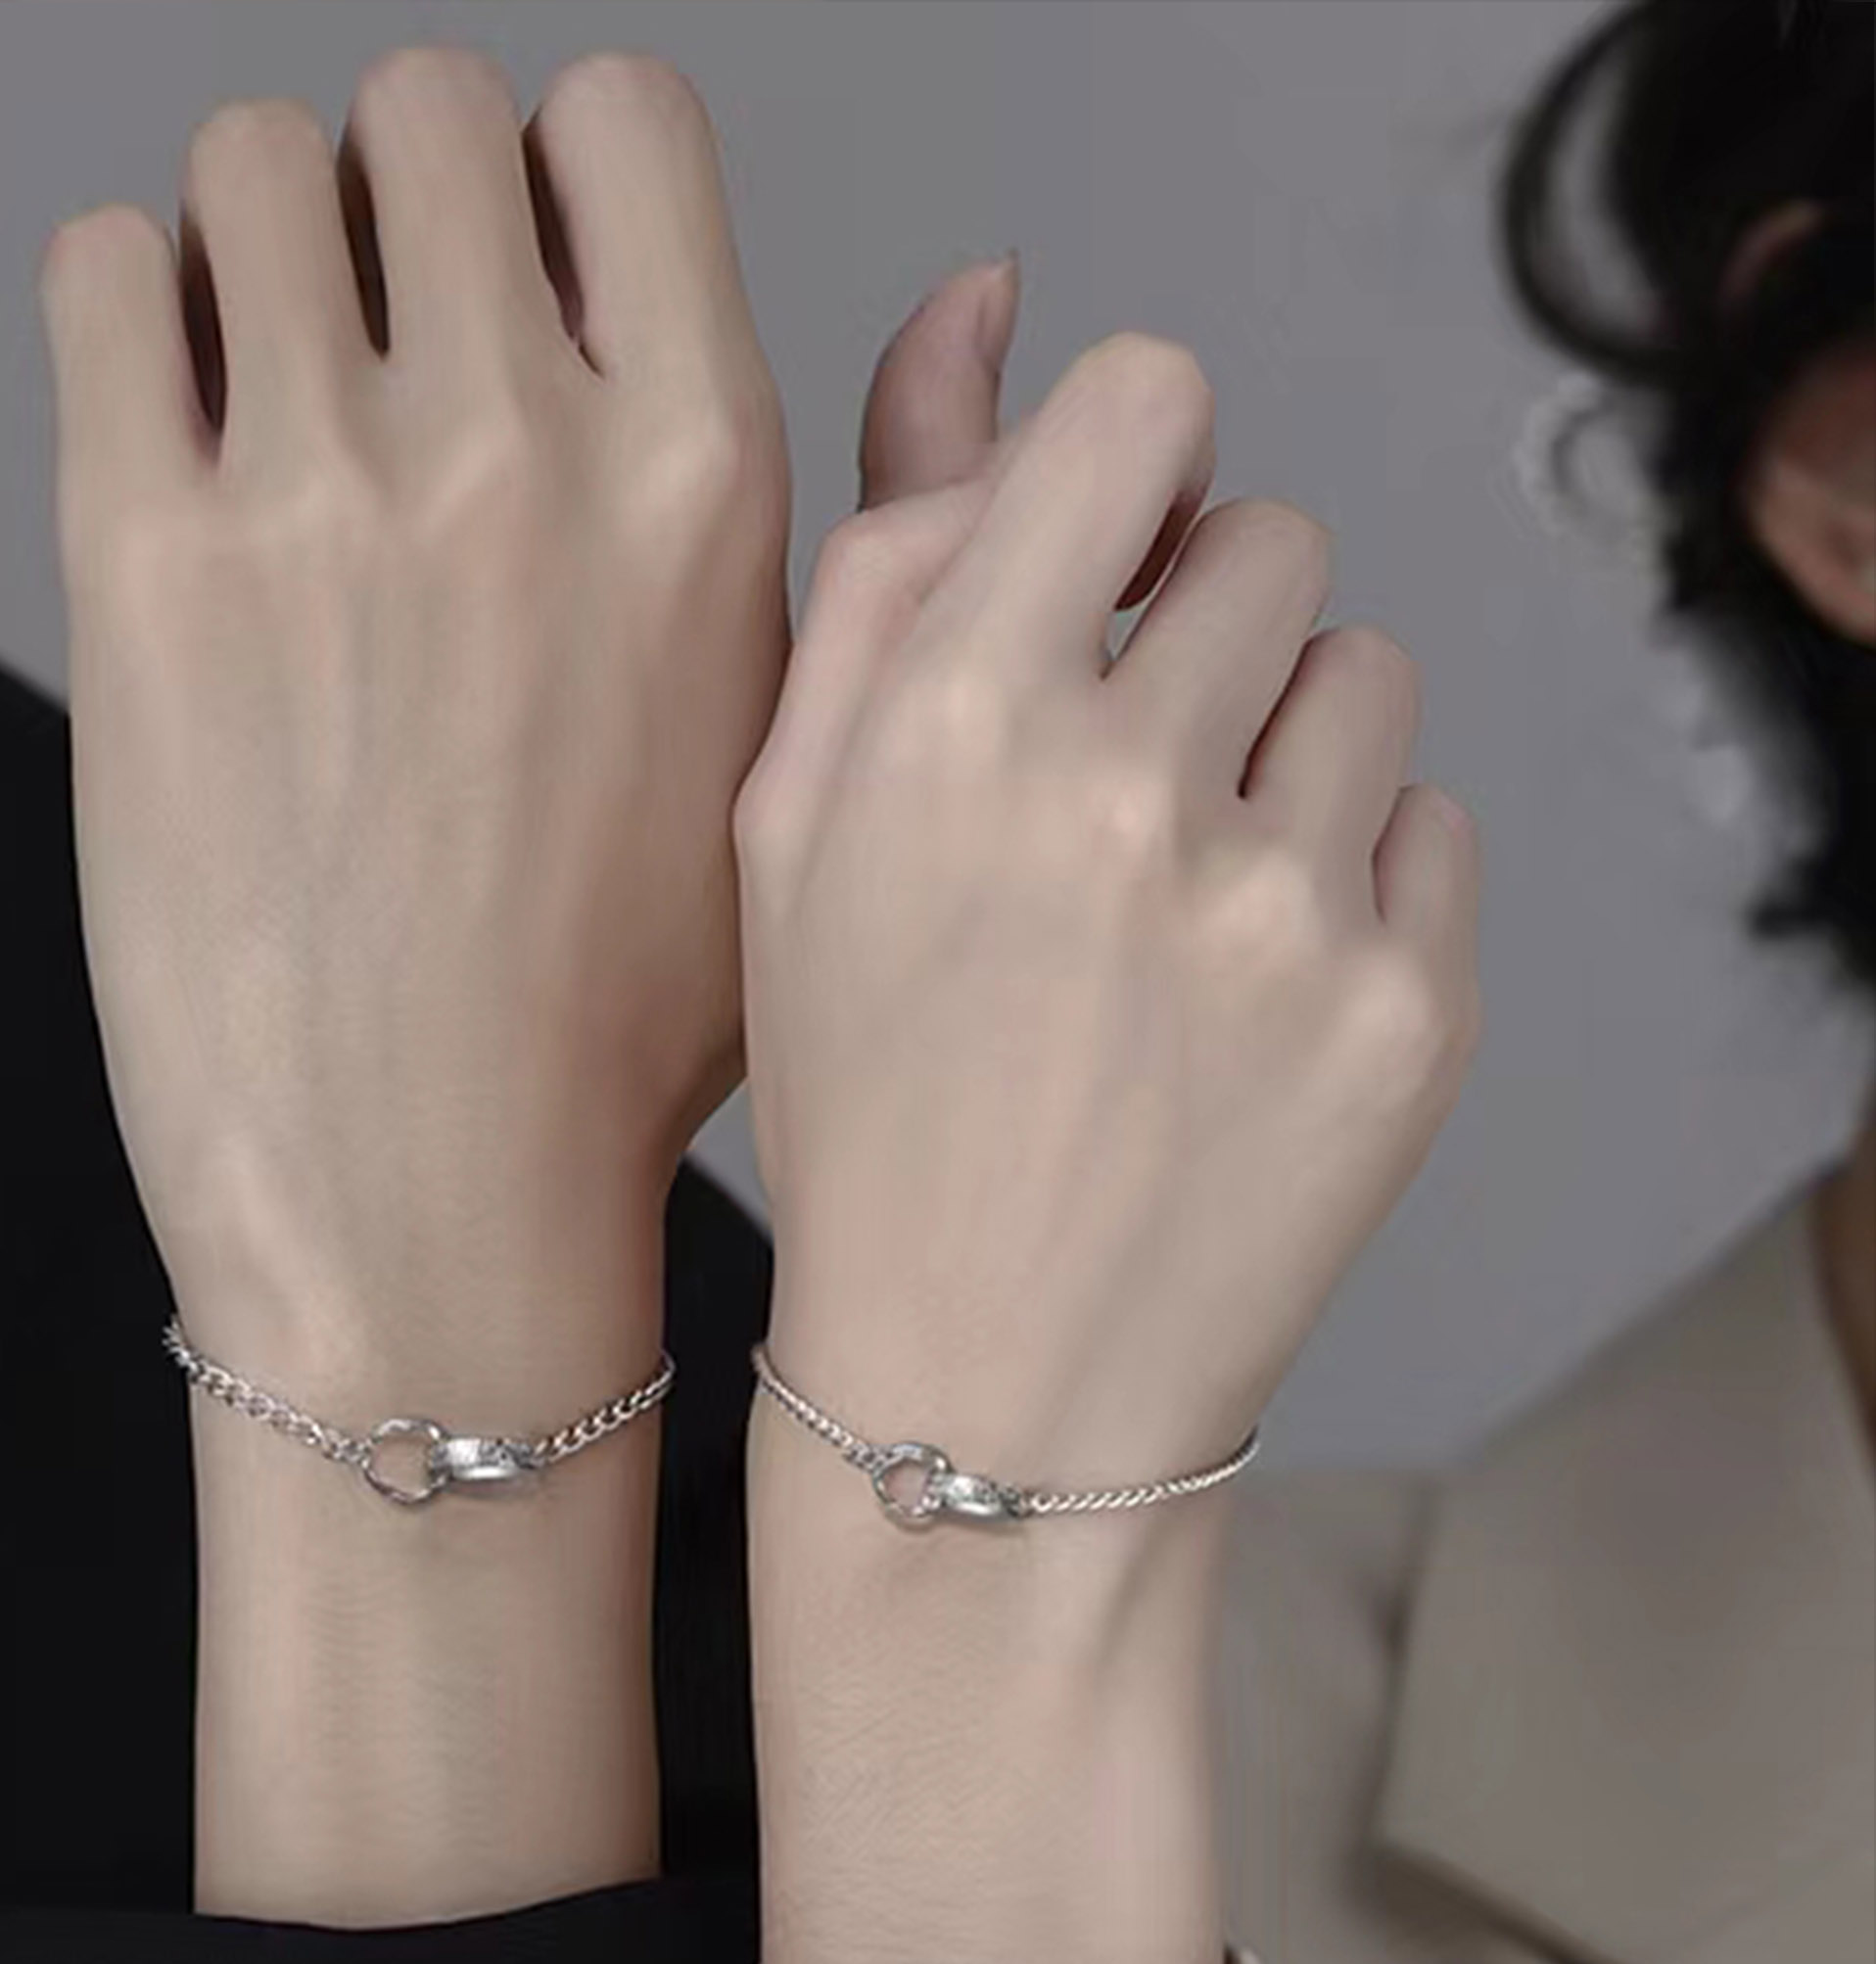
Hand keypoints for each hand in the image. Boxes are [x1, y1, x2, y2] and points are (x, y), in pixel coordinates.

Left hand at [40, 49, 787, 1384]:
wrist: (434, 1211)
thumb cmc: (623, 1025)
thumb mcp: (815, 761)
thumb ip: (885, 506)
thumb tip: (977, 285)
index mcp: (710, 477)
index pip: (622, 120)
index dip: (558, 177)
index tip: (526, 286)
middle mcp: (528, 447)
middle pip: (428, 105)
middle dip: (401, 201)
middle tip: (383, 351)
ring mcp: (328, 496)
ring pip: (253, 160)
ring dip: (254, 246)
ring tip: (268, 403)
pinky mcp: (143, 568)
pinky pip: (97, 274)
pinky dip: (122, 314)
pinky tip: (172, 443)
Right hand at [736, 296, 1479, 1963]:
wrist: (978, 1395)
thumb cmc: (862, 1109)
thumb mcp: (787, 829)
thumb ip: (883, 556)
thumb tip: (994, 314)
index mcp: (948, 723)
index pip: (1140, 407)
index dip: (1127, 476)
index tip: (1100, 568)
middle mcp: (1127, 791)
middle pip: (1270, 541)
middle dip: (1201, 634)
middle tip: (1118, 793)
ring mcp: (1286, 907)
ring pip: (1366, 676)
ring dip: (1284, 751)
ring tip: (1179, 909)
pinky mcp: (1409, 1010)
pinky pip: (1430, 828)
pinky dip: (1351, 881)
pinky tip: (1245, 1000)